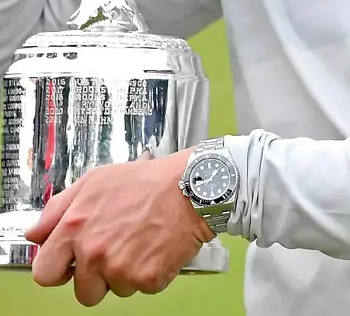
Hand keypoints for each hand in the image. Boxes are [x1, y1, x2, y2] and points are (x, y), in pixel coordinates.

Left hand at [25, 148, 214, 306]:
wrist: (191, 186)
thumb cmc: (147, 180)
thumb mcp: (95, 180)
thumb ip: (58, 207)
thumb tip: (35, 233)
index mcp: (75, 227)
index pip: (45, 272)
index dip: (59, 269)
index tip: (71, 265)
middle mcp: (94, 251)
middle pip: (82, 291)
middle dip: (94, 279)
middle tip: (114, 254)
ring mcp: (120, 268)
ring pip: (114, 289)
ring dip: (126, 273)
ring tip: (140, 241)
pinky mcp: (146, 279)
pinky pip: (142, 287)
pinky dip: (150, 271)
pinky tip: (156, 246)